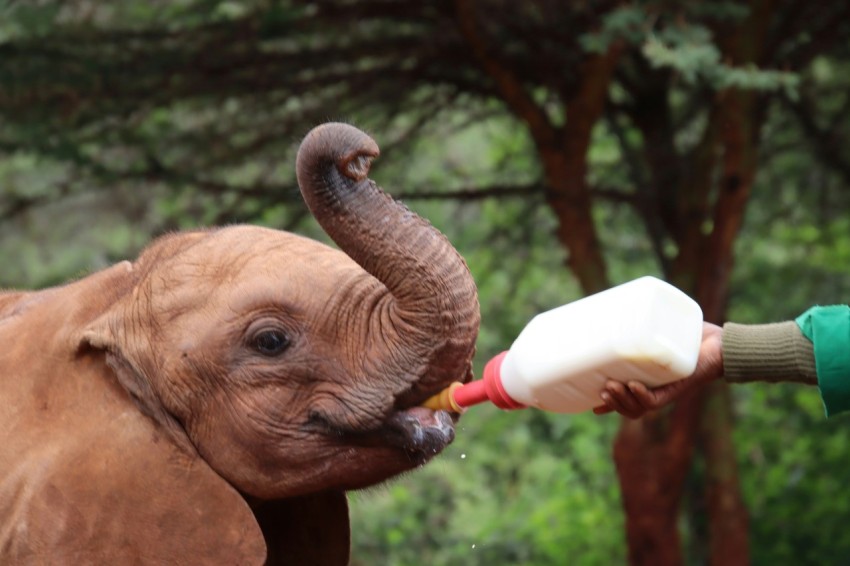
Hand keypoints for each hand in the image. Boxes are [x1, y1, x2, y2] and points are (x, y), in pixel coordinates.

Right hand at [592, 322, 722, 418]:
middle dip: (613, 402)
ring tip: (611, 387)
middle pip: (629, 408)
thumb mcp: (661, 335)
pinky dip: (642, 396)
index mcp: (650, 384)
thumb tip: (620, 312)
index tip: (592, 403)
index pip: (626, 401)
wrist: (722, 345)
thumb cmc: (692, 338)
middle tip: (602, 387)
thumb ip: (643, 329)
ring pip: (638, 409)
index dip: (609, 405)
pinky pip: (655, 401)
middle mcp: (657, 391)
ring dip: (622, 401)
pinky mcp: (678, 388)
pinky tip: (634, 386)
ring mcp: (667, 392)